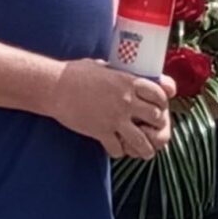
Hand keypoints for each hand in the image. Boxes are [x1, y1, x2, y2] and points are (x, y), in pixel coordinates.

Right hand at [48, 59, 173, 159]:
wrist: (55, 87)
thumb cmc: (76, 73)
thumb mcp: (103, 66)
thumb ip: (118, 73)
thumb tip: (126, 72)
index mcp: (128, 81)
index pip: (159, 94)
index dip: (163, 101)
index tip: (160, 106)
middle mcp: (126, 100)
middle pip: (156, 118)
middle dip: (158, 124)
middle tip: (155, 129)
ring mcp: (114, 118)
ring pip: (142, 141)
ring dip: (146, 148)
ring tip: (147, 152)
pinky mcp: (101, 132)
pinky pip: (118, 149)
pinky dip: (120, 152)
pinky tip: (118, 149)